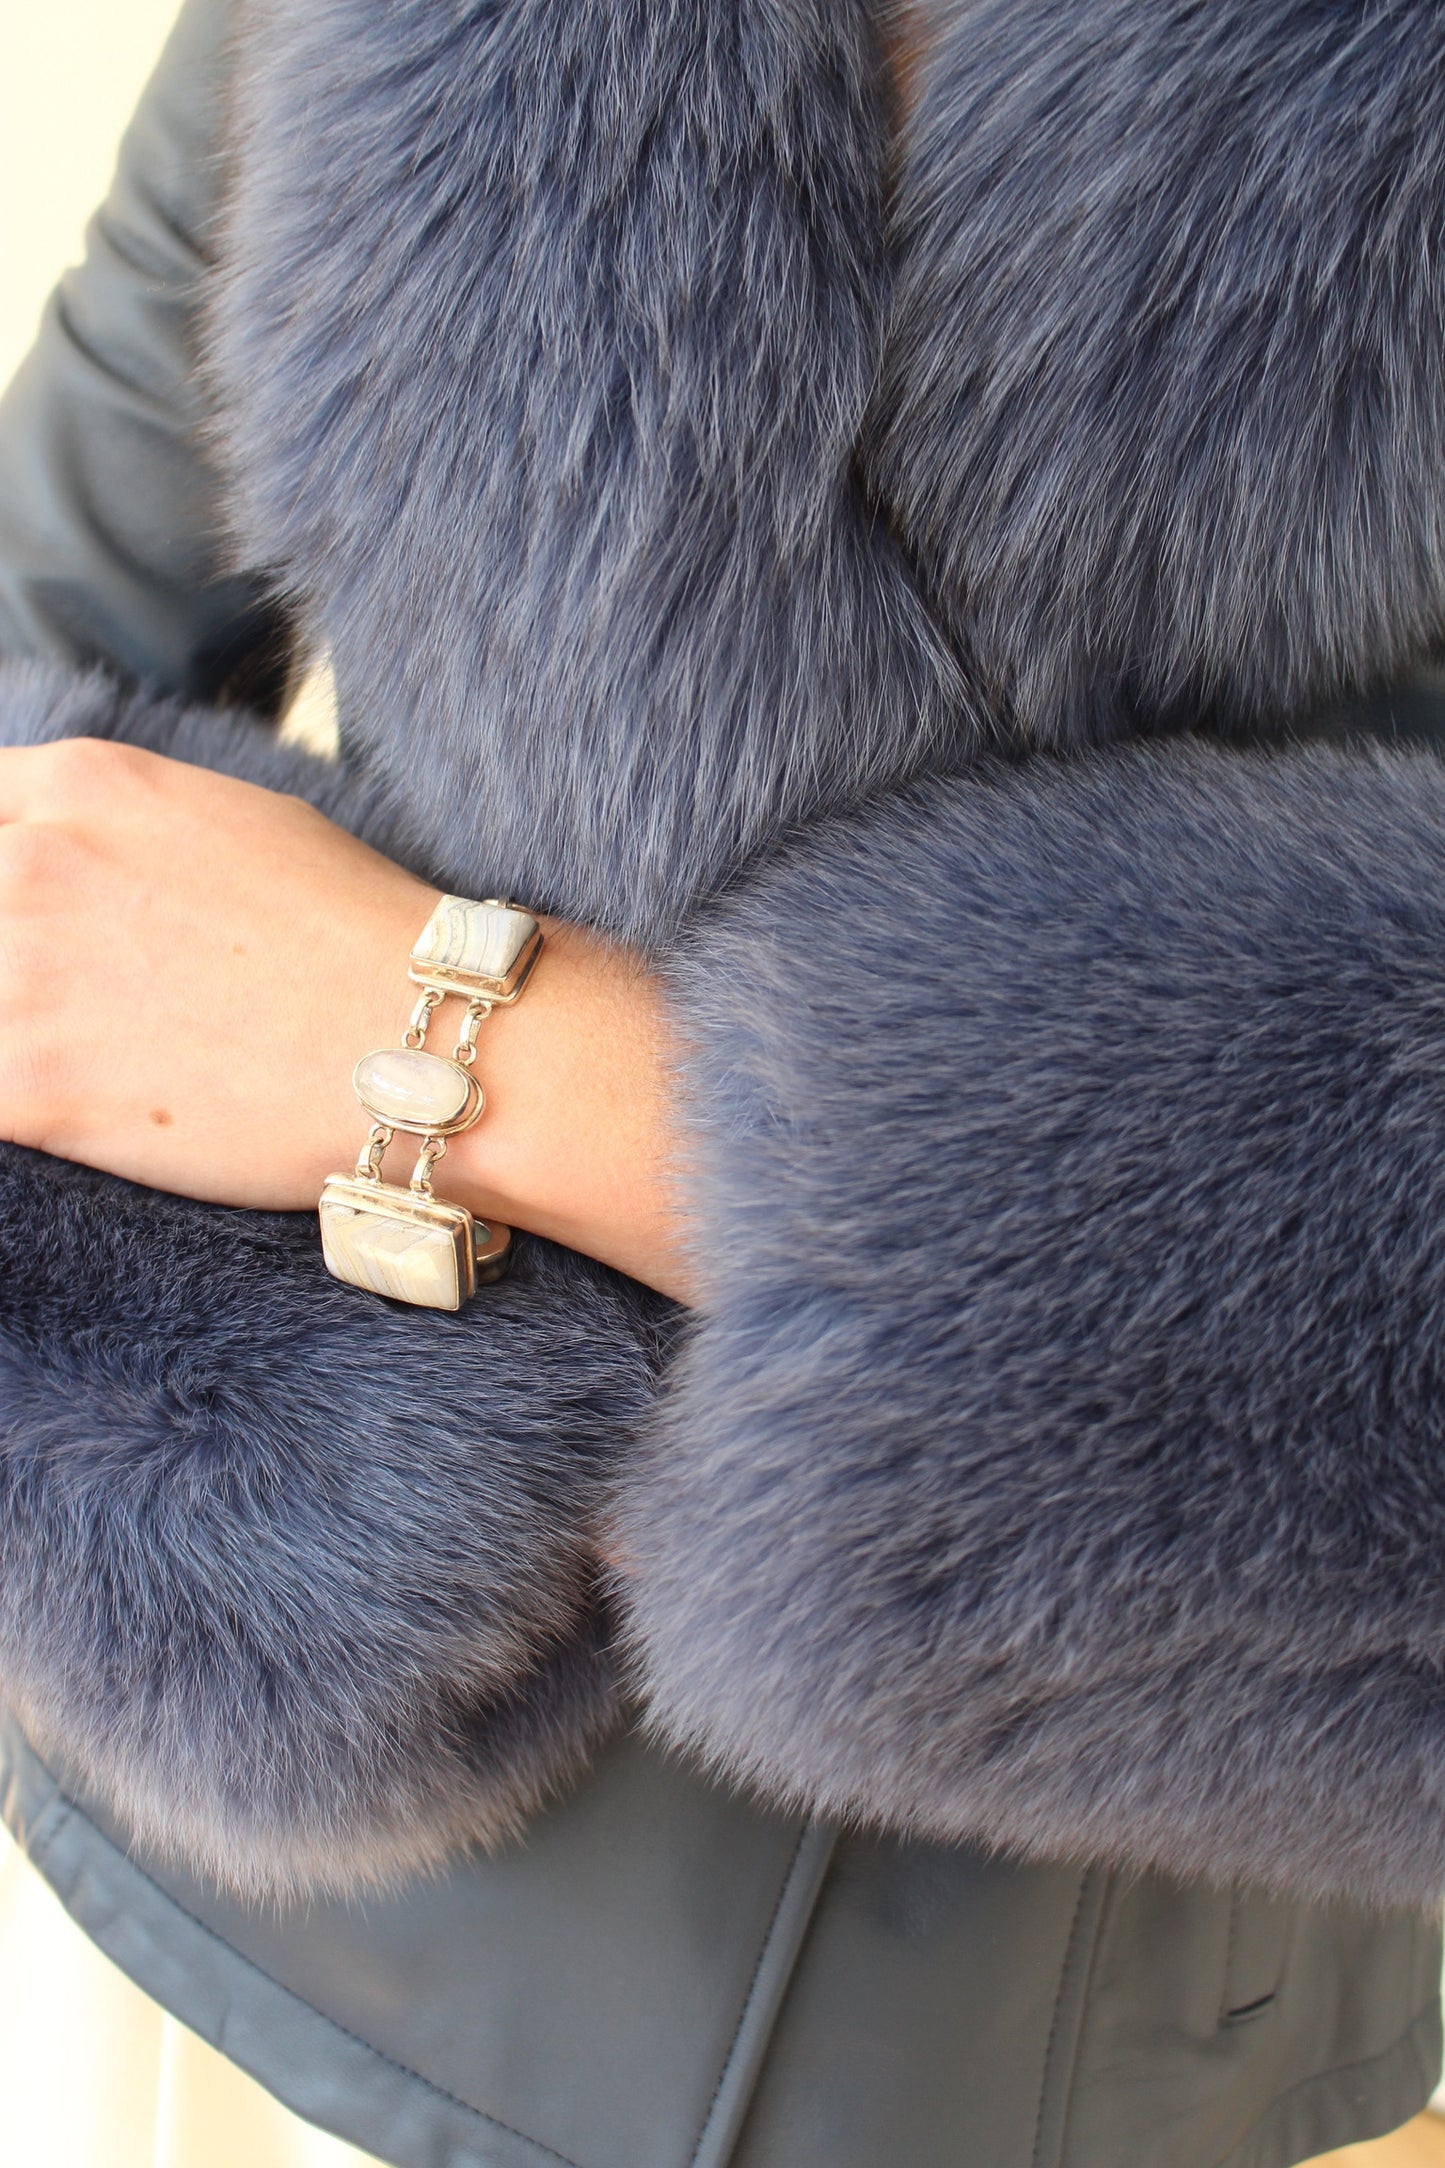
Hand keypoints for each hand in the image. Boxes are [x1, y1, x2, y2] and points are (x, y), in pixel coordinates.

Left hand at [0, 739, 694, 1299]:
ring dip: (20, 1030)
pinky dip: (20, 1102)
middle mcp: (31, 862)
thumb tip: (67, 858)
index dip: (3, 873)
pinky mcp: (25, 1088)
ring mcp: (20, 974)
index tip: (32, 923)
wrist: (424, 1045)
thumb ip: (119, 830)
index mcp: (84, 783)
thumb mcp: (233, 822)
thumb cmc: (356, 937)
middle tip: (90, 1003)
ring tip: (103, 1058)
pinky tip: (83, 1111)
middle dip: (18, 960)